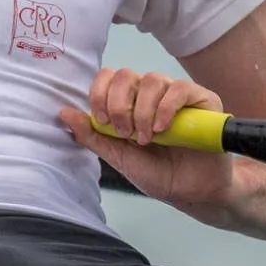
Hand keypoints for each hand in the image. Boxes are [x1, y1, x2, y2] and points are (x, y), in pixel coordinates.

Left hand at [58, 68, 232, 215]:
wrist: (190, 190)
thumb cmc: (156, 172)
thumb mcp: (117, 156)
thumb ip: (92, 134)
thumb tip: (63, 113)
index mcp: (128, 101)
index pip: (106, 77)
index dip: (99, 94)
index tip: (102, 121)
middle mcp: (150, 93)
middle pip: (125, 75)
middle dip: (118, 105)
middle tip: (125, 133)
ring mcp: (176, 94)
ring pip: (151, 80)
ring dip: (142, 111)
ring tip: (146, 138)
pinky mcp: (202, 99)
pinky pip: (179, 89)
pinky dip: (166, 108)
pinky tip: (162, 129)